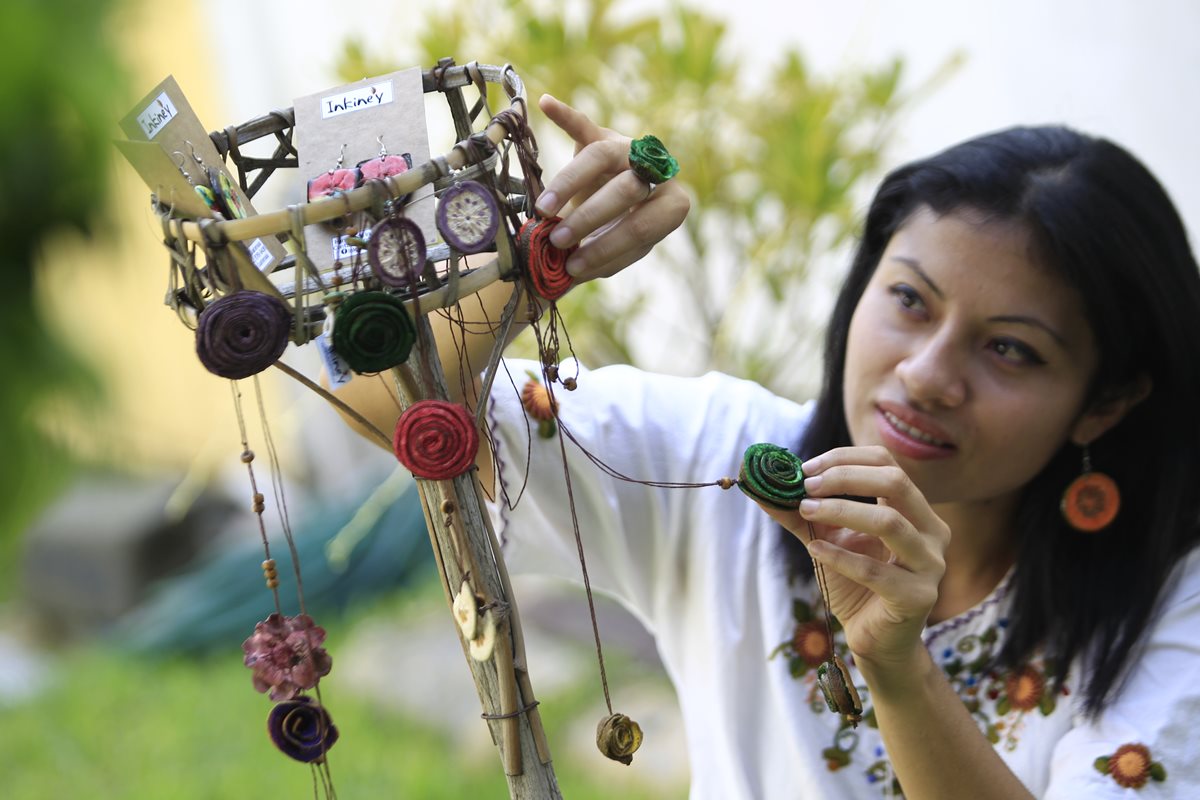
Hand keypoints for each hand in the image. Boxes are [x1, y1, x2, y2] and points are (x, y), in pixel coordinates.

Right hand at [533, 94, 688, 281]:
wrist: (622, 207)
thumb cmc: (620, 234)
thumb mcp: (619, 252)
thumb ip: (600, 259)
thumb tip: (568, 270)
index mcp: (671, 206)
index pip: (640, 226)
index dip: (607, 247)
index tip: (574, 266)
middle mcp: (657, 172)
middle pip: (625, 190)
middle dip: (589, 218)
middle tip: (558, 240)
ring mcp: (630, 149)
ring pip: (601, 157)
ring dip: (569, 184)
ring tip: (543, 209)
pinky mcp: (603, 135)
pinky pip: (584, 125)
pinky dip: (565, 115)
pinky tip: (546, 105)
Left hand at [755, 446, 949, 670]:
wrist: (876, 641)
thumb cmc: (856, 586)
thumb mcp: (827, 540)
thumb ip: (801, 513)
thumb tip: (762, 485)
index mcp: (916, 510)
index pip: (886, 463)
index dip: (845, 459)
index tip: (805, 469)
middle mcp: (931, 531)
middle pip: (895, 481)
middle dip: (845, 477)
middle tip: (806, 486)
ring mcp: (930, 564)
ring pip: (890, 521)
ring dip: (841, 511)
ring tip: (805, 510)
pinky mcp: (918, 597)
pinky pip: (875, 571)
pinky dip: (840, 557)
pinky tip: (815, 550)